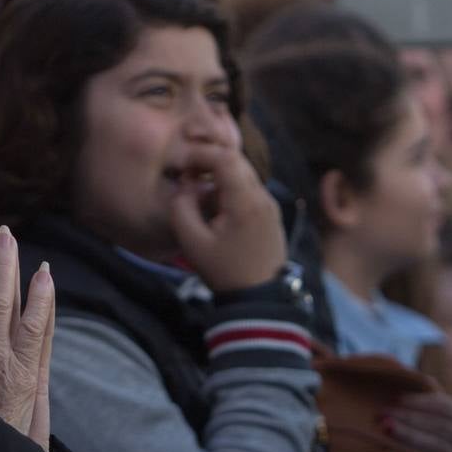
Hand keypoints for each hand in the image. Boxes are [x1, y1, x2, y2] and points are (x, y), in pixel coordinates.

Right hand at [169, 143, 284, 292]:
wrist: (260, 297)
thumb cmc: (224, 271)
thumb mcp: (192, 243)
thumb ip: (181, 209)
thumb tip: (185, 189)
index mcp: (245, 202)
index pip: (226, 159)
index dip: (201, 155)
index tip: (182, 165)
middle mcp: (263, 197)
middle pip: (237, 161)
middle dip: (209, 161)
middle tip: (187, 174)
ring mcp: (270, 204)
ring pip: (244, 174)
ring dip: (219, 175)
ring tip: (198, 191)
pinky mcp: (270, 213)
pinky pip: (249, 188)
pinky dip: (229, 187)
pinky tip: (215, 205)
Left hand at [385, 391, 451, 451]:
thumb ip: (451, 420)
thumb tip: (407, 400)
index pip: (448, 408)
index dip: (419, 401)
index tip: (397, 399)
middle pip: (440, 426)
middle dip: (408, 417)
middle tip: (382, 412)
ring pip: (438, 449)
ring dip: (409, 436)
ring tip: (386, 428)